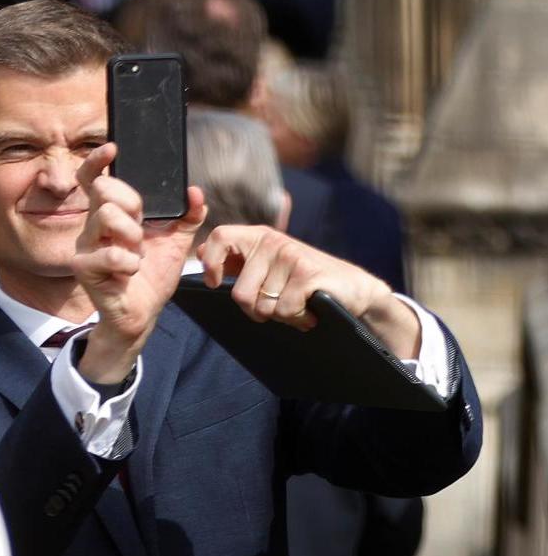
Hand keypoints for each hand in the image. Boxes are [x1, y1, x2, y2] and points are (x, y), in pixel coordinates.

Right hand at [71, 143, 206, 384]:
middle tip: (141, 224)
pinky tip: (131, 271)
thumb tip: (195, 191)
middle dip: (130, 201)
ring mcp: (86, 246)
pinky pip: (109, 254)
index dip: (98, 160)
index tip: (113, 148)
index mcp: (112, 214)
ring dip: (131, 234)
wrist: (143, 313)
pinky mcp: (85, 268)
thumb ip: (188, 215)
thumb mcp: (178, 241)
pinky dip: (129, 263)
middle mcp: (93, 225)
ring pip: (105, 216)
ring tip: (138, 251)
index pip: (95, 178)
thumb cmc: (152, 276)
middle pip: (102, 189)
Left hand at [196, 226, 420, 356]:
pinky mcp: (307, 274)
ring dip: (280, 315)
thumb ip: (237, 260)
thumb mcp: (268, 267)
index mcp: (259, 238)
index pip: (219, 237)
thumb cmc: (305, 283)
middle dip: (256, 310)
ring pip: (262, 307)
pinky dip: (297, 318)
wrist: (355, 291)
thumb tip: (199, 250)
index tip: (214, 283)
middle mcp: (273, 242)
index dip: (210, 262)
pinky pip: (283, 311)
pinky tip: (310, 309)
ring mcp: (291, 256)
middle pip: (239, 293)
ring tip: (298, 303)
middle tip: (279, 303)